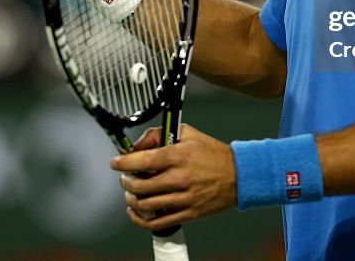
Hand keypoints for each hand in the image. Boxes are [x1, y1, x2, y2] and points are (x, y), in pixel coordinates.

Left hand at [110, 124, 236, 229]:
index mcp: (178, 156)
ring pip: (145, 204)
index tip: (115, 163)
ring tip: (131, 192)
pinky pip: (157, 222)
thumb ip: (159, 134)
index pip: (142, 160)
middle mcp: (179, 178)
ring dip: (131, 198)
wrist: (239, 175)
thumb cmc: (213, 154)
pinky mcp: (187, 213)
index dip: (123, 162)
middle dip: (126, 181)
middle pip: (140, 185)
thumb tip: (137, 145)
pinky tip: (136, 211)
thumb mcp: (188, 133)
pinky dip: (140, 219)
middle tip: (125, 177)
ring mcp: (183, 198)